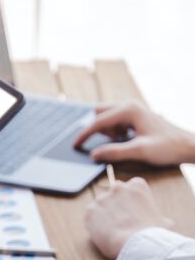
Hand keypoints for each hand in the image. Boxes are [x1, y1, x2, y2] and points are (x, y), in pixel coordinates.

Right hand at [74, 103, 194, 166]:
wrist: (187, 146)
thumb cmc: (167, 147)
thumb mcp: (139, 152)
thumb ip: (115, 152)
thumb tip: (93, 154)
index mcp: (129, 110)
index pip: (98, 121)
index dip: (85, 134)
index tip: (74, 145)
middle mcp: (129, 105)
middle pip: (99, 114)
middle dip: (98, 130)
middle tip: (108, 144)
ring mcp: (132, 109)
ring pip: (107, 117)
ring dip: (108, 132)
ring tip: (125, 143)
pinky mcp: (135, 116)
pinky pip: (115, 122)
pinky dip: (115, 132)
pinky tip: (128, 141)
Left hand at [84, 177, 172, 259]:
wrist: (138, 245)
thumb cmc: (154, 234)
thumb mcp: (164, 222)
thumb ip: (158, 216)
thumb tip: (163, 222)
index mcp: (137, 186)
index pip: (131, 188)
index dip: (131, 201)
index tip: (133, 213)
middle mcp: (118, 187)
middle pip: (114, 193)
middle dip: (116, 204)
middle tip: (121, 221)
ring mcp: (102, 198)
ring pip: (101, 205)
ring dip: (105, 215)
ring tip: (113, 231)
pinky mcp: (90, 211)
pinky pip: (91, 216)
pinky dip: (95, 224)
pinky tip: (104, 234)